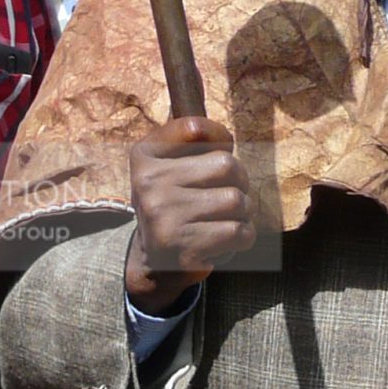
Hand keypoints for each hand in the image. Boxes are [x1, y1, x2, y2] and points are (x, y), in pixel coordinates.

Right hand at [124, 117, 253, 311]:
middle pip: (228, 166)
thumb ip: (193, 138)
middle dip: (239, 183)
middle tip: (225, 198)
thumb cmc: (175, 202)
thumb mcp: (171, 162)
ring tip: (223, 220)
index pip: (196, 128)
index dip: (219, 139)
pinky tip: (223, 241)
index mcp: (144, 157)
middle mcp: (148, 184)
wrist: (155, 260)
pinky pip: (239, 232)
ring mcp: (163, 218)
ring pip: (238, 201)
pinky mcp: (183, 249)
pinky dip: (243, 237)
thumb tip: (224, 137)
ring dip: (242, 213)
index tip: (214, 158)